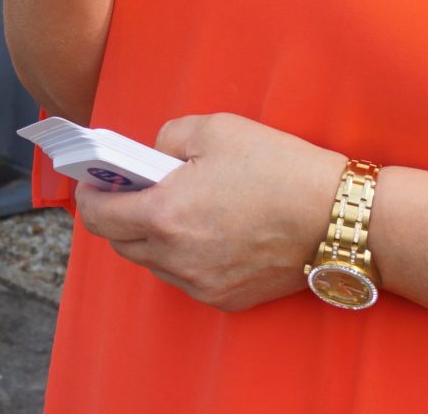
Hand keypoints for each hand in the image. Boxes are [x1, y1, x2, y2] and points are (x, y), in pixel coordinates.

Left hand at [73, 113, 346, 312]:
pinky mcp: (227, 298)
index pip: (99, 216)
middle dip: (118, 215)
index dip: (90, 195)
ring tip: (171, 207)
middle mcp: (177, 258)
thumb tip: (152, 155)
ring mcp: (202, 284)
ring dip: (150, 237)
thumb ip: (167, 138)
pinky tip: (204, 230)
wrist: (337, 217)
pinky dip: (182, 256)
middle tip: (131, 188)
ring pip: (153, 263)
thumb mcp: (214, 129)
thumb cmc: (279, 169)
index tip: (93, 180)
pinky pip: (185, 278)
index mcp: (165, 215)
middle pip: (121, 243)